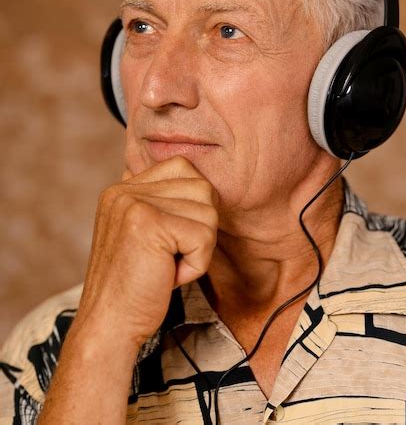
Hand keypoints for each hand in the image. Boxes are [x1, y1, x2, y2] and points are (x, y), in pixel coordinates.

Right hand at [73, 155, 218, 350]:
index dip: (194, 204)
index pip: (183, 167)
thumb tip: (207, 186)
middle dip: (200, 228)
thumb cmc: (135, 287)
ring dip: (199, 248)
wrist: (109, 327)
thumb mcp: (146, 235)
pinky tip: (169, 276)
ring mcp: (134, 203)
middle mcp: (124, 189)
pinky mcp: (148, 223)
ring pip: (208, 211)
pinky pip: (204, 236)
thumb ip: (165, 205)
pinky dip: (197, 264)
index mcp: (122, 188)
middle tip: (171, 256)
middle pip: (202, 187)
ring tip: (168, 266)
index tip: (174, 238)